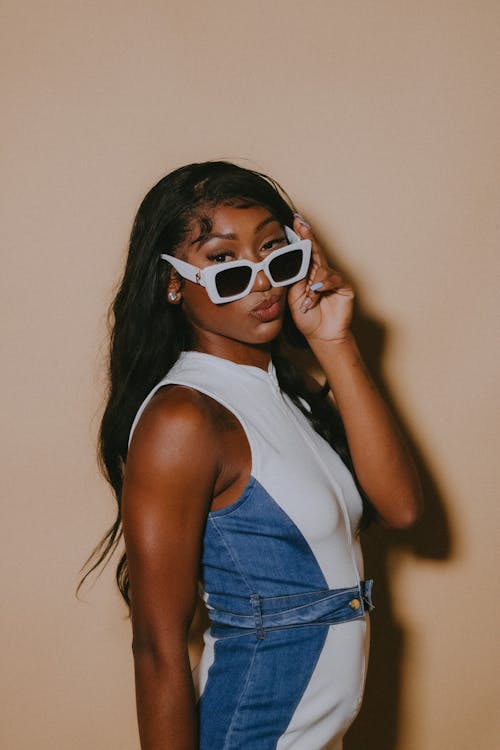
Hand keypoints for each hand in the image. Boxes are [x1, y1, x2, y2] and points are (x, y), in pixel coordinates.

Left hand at [288, 215, 354, 341]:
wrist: (320, 336)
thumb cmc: (307, 317)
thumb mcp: (293, 296)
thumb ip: (294, 278)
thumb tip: (291, 261)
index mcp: (307, 273)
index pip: (304, 251)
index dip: (301, 236)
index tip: (294, 221)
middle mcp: (321, 272)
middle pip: (315, 251)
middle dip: (307, 236)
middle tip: (300, 222)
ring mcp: (333, 279)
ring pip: (322, 267)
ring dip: (312, 282)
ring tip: (307, 296)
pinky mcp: (344, 287)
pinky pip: (333, 279)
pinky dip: (323, 285)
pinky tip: (317, 290)